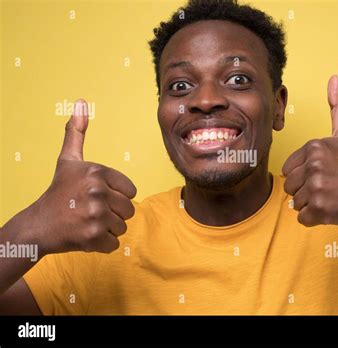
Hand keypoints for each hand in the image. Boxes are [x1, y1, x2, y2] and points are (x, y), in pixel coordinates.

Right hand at [29, 99, 136, 254]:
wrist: (38, 225)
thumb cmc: (58, 191)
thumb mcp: (68, 160)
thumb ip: (77, 132)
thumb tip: (81, 102)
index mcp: (98, 172)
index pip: (131, 191)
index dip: (116, 196)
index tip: (96, 196)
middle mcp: (98, 192)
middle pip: (129, 210)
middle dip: (113, 214)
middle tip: (90, 211)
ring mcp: (95, 215)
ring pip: (123, 226)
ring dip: (108, 228)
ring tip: (87, 222)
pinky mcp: (93, 237)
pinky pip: (114, 244)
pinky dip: (102, 244)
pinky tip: (85, 235)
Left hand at [282, 75, 337, 226]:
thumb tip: (335, 78)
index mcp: (314, 146)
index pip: (288, 169)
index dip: (304, 174)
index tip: (325, 173)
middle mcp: (314, 165)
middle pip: (289, 186)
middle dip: (306, 190)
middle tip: (328, 187)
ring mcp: (317, 188)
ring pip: (294, 202)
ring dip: (310, 204)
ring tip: (330, 197)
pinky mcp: (320, 209)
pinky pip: (302, 217)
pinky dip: (315, 218)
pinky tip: (331, 209)